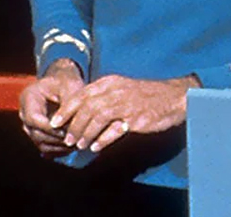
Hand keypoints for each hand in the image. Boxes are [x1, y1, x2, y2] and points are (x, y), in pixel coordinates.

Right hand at [18, 59, 83, 156]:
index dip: (50, 128)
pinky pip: (44, 146)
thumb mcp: (69, 86)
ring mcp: (30, 125)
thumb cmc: (66, 82)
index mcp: (29, 98)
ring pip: (40, 142)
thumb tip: (68, 126)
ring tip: (77, 145)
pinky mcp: (37, 133)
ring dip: (58, 147)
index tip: (68, 132)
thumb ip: (68, 104)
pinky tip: (71, 148)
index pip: (34, 119)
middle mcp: (25, 113)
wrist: (62, 83)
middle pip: (35, 133)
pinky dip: (57, 150)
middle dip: (56, 139)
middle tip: (76, 141)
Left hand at [49, 74, 195, 153]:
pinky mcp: (137, 118)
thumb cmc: (146, 95)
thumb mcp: (122, 89)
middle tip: (68, 139)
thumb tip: (80, 116)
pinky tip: (97, 147)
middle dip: (73, 125)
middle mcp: (117, 91)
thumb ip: (102, 99)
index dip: (66, 110)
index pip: (81, 94)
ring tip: (80, 145)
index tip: (55, 123)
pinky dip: (103, 140)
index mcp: (111, 82)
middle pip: (87, 108)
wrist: (176, 97)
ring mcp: (127, 104)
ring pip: (97, 118)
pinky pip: (114, 130)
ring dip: (85, 134)